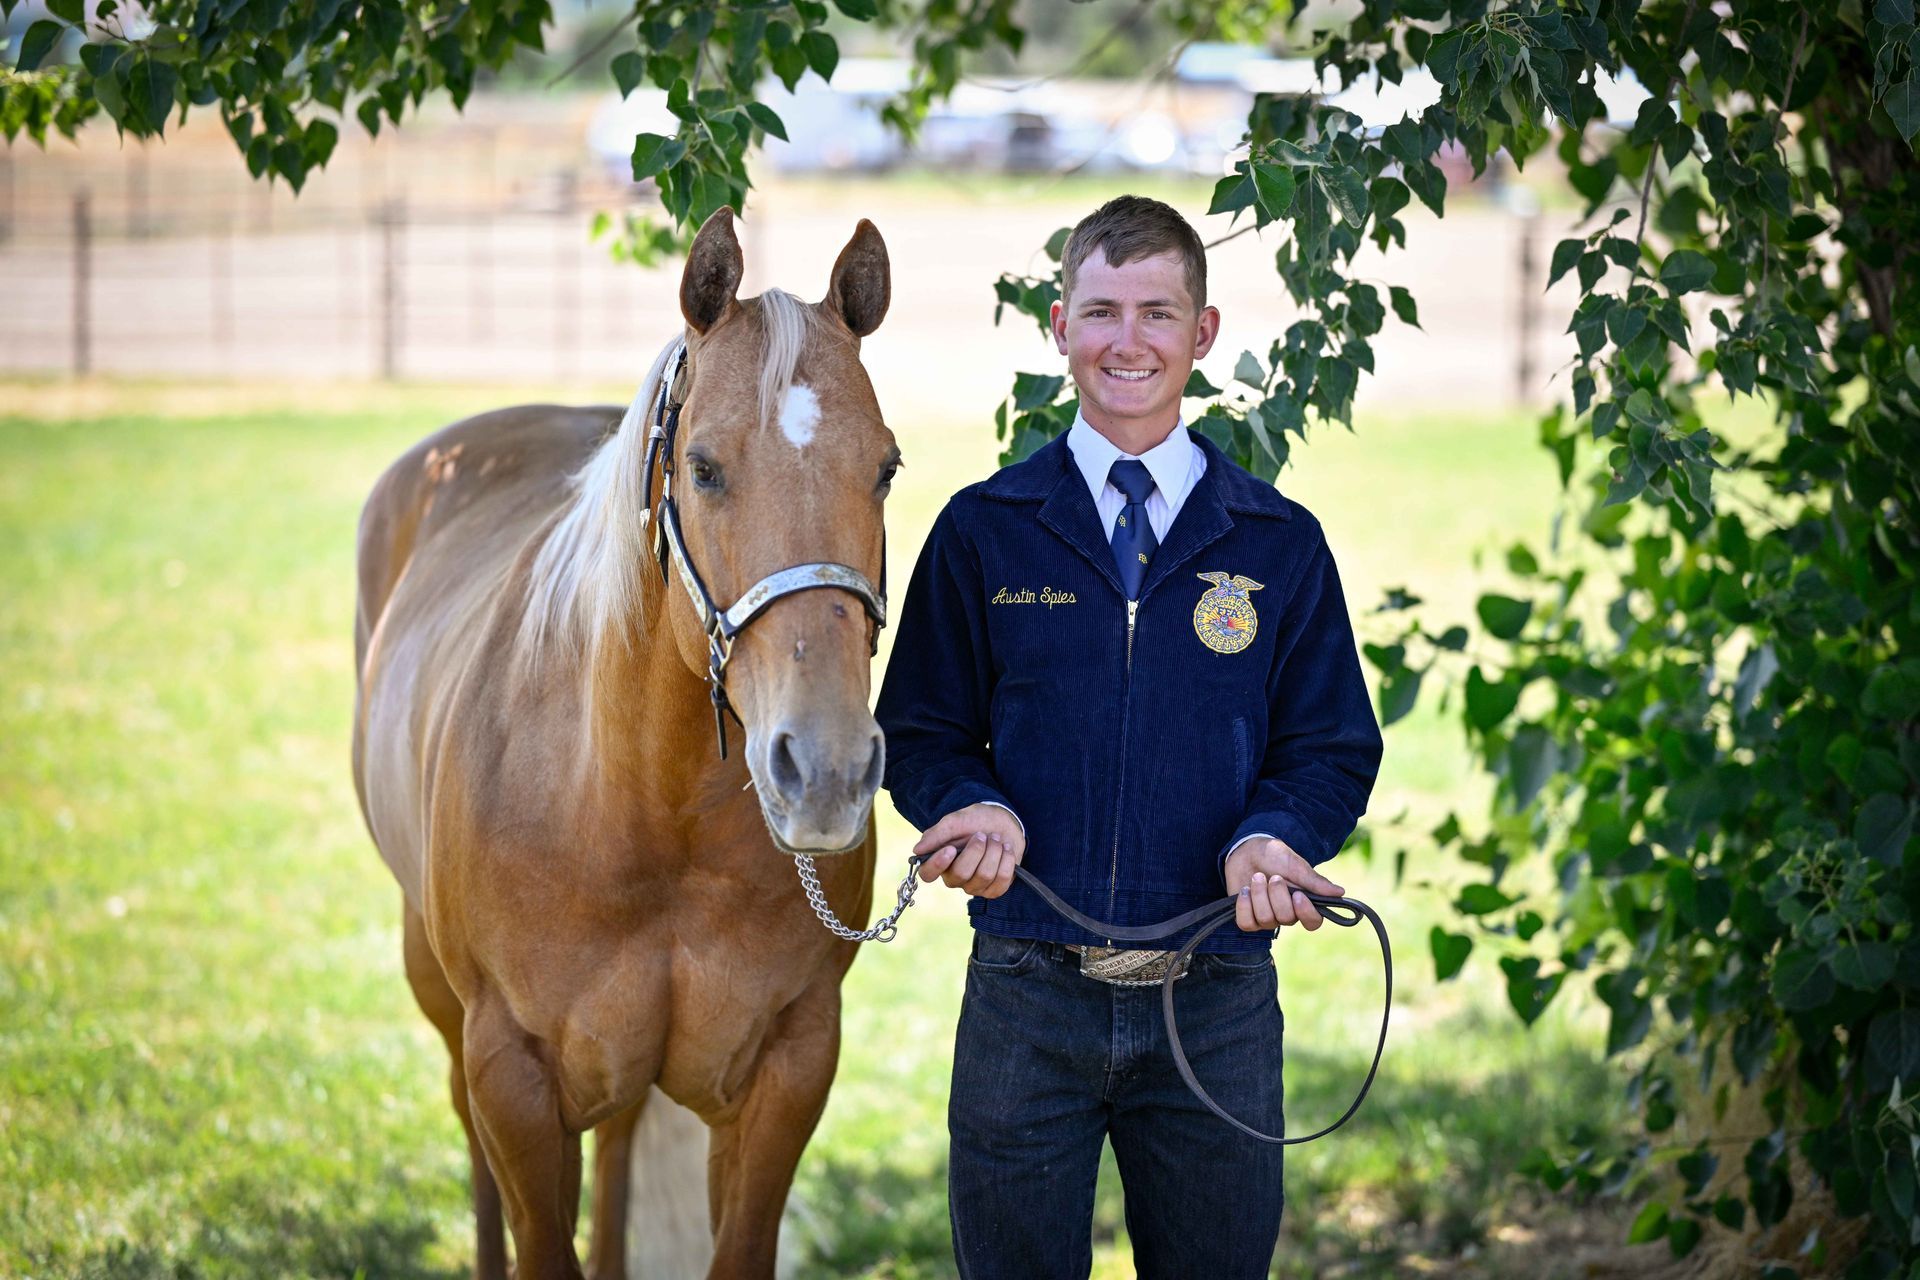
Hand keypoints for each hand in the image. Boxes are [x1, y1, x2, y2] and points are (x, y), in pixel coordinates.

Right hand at [911, 803, 1025, 898]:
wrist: (1002, 822)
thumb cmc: (975, 821)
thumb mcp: (955, 821)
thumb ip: (936, 834)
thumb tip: (917, 850)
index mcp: (939, 861)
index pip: (927, 874)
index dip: (938, 864)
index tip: (951, 848)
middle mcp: (954, 877)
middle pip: (961, 874)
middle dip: (976, 850)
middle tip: (982, 835)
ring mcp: (974, 886)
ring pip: (984, 876)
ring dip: (994, 852)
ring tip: (996, 839)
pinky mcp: (994, 889)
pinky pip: (1002, 881)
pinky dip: (1007, 861)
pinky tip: (1006, 850)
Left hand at [1224, 837, 1345, 931]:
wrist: (1248, 848)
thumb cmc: (1275, 856)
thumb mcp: (1295, 864)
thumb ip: (1314, 881)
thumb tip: (1340, 892)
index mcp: (1303, 901)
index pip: (1313, 922)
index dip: (1306, 913)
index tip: (1298, 895)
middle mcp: (1287, 913)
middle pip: (1286, 918)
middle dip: (1277, 895)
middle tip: (1273, 876)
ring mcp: (1267, 917)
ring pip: (1265, 920)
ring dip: (1259, 895)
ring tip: (1257, 877)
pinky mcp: (1248, 917)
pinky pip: (1246, 923)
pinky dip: (1244, 906)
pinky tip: (1244, 891)